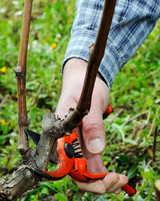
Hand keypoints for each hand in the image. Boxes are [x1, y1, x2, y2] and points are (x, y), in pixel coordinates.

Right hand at [56, 58, 127, 193]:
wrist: (82, 78)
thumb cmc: (82, 86)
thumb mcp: (89, 103)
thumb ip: (92, 126)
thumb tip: (97, 150)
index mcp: (59, 131)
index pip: (66, 161)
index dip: (82, 174)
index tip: (103, 178)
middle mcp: (64, 140)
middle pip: (74, 170)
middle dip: (93, 182)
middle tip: (116, 182)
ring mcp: (74, 141)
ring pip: (82, 168)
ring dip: (99, 178)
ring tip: (120, 179)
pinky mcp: (83, 140)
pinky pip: (89, 160)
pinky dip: (100, 170)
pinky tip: (113, 174)